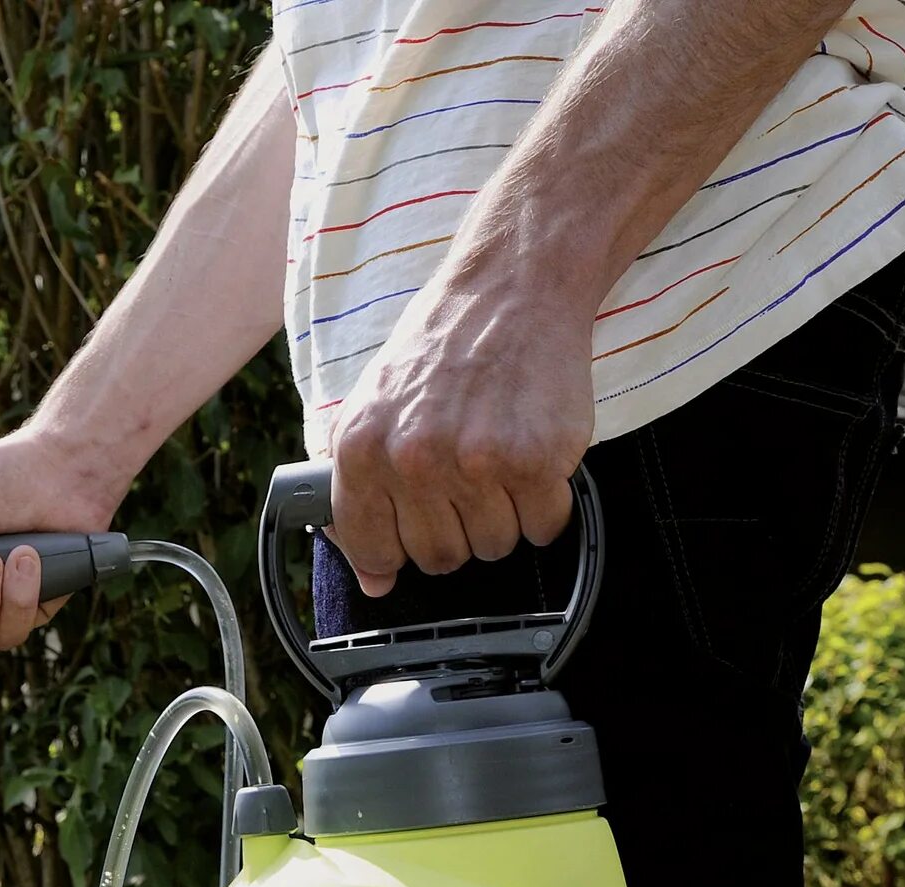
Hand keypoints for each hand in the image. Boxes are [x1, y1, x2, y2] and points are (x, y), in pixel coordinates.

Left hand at [326, 271, 595, 596]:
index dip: (395, 553)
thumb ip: (358, 494)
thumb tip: (373, 579)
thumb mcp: (370, 410)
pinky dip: (546, 506)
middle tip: (466, 480)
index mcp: (362, 450)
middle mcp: (415, 460)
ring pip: (493, 547)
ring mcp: (477, 463)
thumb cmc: (441, 348)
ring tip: (499, 461)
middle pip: (439, 557)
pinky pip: (544, 526)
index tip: (412, 536)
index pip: (372, 550)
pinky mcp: (536, 460)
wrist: (510, 290)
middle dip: (456, 529)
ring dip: (503, 517)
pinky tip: (534, 460)